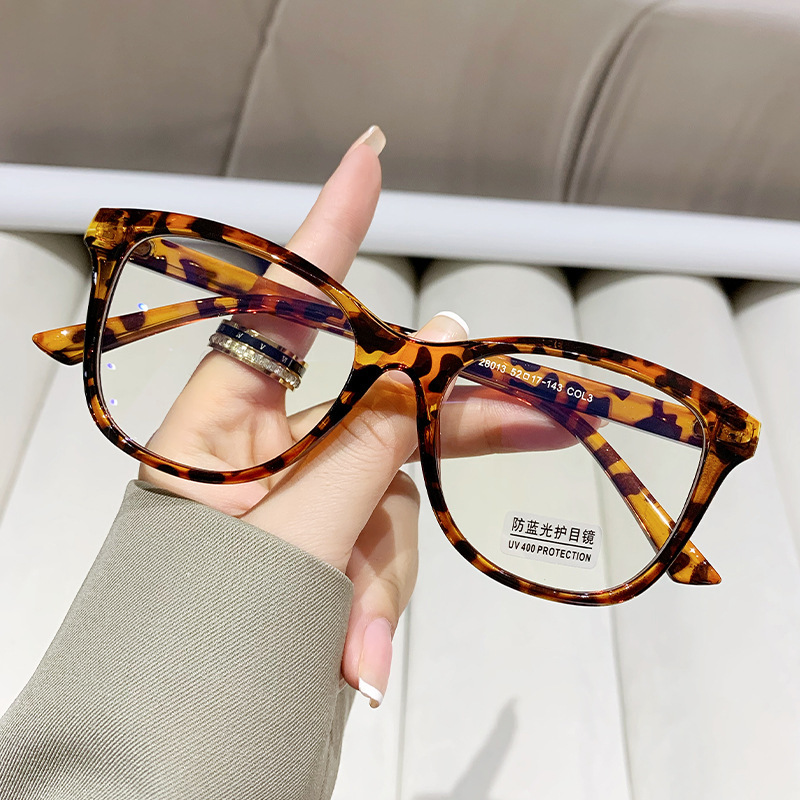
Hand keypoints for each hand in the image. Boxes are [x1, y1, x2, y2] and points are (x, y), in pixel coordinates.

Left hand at [140, 126, 573, 706]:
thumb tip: (432, 356)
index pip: (282, 306)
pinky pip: (381, 552)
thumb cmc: (198, 637)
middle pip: (376, 406)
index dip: (328, 229)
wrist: (175, 748)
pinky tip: (353, 660)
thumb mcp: (289, 537)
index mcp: (220, 425)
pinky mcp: (327, 551)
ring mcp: (301, 502)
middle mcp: (262, 450)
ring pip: (391, 497)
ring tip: (353, 645)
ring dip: (385, 570)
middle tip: (537, 412)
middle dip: (448, 421)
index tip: (367, 159)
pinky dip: (377, 603)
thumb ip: (366, 448)